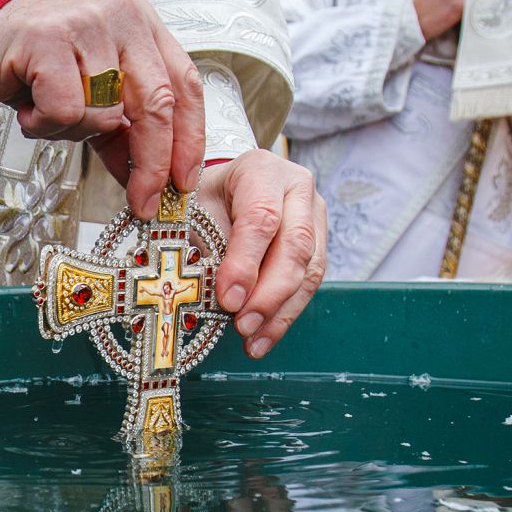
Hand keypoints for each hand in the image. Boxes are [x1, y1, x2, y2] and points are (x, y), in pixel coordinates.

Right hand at [0, 0, 204, 219]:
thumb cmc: (39, 64)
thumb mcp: (94, 96)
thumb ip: (124, 132)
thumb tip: (148, 181)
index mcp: (142, 28)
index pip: (185, 87)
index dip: (190, 140)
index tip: (183, 181)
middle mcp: (122, 19)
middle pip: (158, 103)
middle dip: (153, 161)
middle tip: (144, 198)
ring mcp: (87, 24)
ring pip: (107, 112)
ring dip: (78, 133)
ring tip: (53, 117)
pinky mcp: (49, 39)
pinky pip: (66, 109)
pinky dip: (47, 124)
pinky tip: (33, 110)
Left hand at [197, 151, 325, 358]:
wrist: (224, 190)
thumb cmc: (204, 199)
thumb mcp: (192, 209)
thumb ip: (200, 242)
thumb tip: (202, 293)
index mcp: (261, 169)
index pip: (261, 217)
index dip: (246, 262)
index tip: (228, 299)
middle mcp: (297, 189)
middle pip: (295, 244)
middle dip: (269, 293)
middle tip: (243, 326)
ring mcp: (314, 216)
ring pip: (309, 269)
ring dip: (280, 312)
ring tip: (253, 342)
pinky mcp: (319, 244)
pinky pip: (310, 284)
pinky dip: (286, 314)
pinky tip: (264, 337)